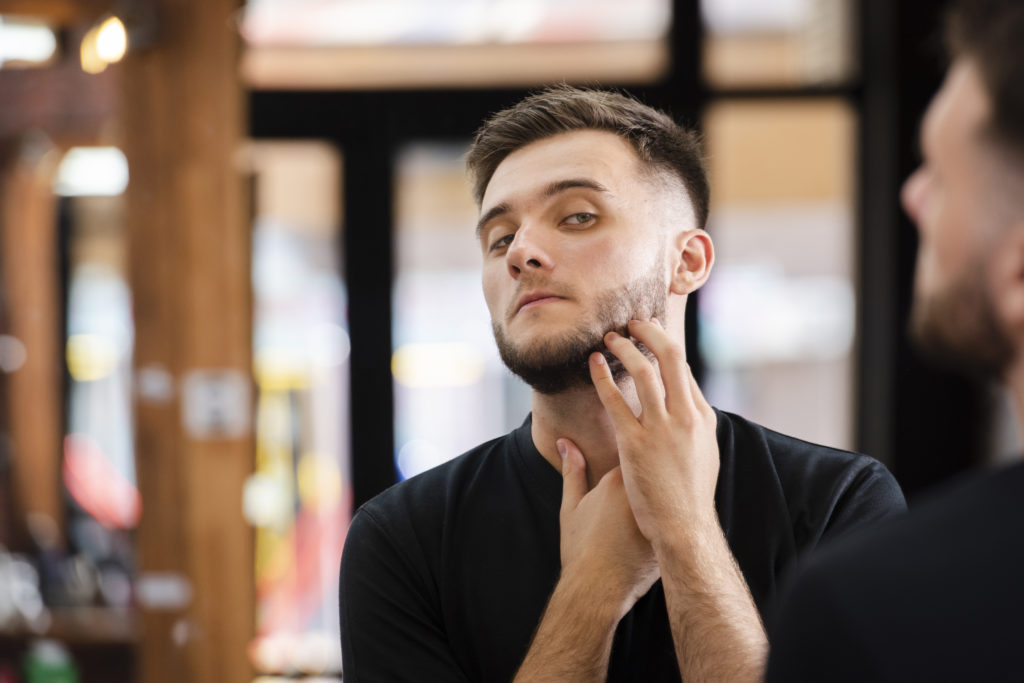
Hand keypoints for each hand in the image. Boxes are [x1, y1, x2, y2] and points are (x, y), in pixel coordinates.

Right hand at [558, 438, 658, 610]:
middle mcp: (644, 493)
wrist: (598, 589)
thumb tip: (566, 443)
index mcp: (619, 480)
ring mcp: (661, 514)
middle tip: (634, 488)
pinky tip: (659, 525)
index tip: (626, 460)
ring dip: (661, 493)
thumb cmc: (581, 548)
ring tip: (641, 512)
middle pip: (655, 469)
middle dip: (649, 471)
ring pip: (667, 492)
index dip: (632, 454)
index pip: (634, 450)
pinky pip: (675, 516)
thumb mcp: (571, 507)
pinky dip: (669, 515)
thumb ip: (572, 471)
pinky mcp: (671, 534)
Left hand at [590, 319, 719, 546]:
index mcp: (702, 418)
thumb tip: (685, 406)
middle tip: (634, 322)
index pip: (685, 369)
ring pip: (643, 372)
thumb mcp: (704, 455)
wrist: (684, 529)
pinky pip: (615, 401)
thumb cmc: (690, 497)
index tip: (652, 334)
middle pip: (671, 358)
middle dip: (651, 333)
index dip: (666, 346)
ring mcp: (661, 429)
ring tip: (610, 338)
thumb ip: (694, 426)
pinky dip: (602, 377)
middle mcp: (686, 417)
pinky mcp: (635, 444)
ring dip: (625, 348)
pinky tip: (592, 364)